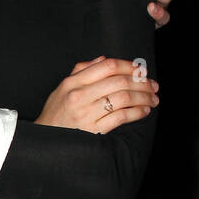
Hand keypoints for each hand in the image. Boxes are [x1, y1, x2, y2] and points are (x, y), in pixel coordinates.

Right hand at [35, 56, 158, 134]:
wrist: (45, 139)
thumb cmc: (56, 112)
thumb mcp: (62, 88)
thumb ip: (81, 71)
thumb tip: (103, 59)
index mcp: (73, 82)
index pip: (107, 66)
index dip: (128, 66)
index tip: (140, 70)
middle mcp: (79, 96)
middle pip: (119, 81)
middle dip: (141, 82)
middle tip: (153, 86)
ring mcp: (86, 114)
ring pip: (123, 98)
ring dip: (143, 97)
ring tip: (153, 99)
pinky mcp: (93, 130)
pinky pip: (121, 117)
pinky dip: (137, 112)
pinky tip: (144, 111)